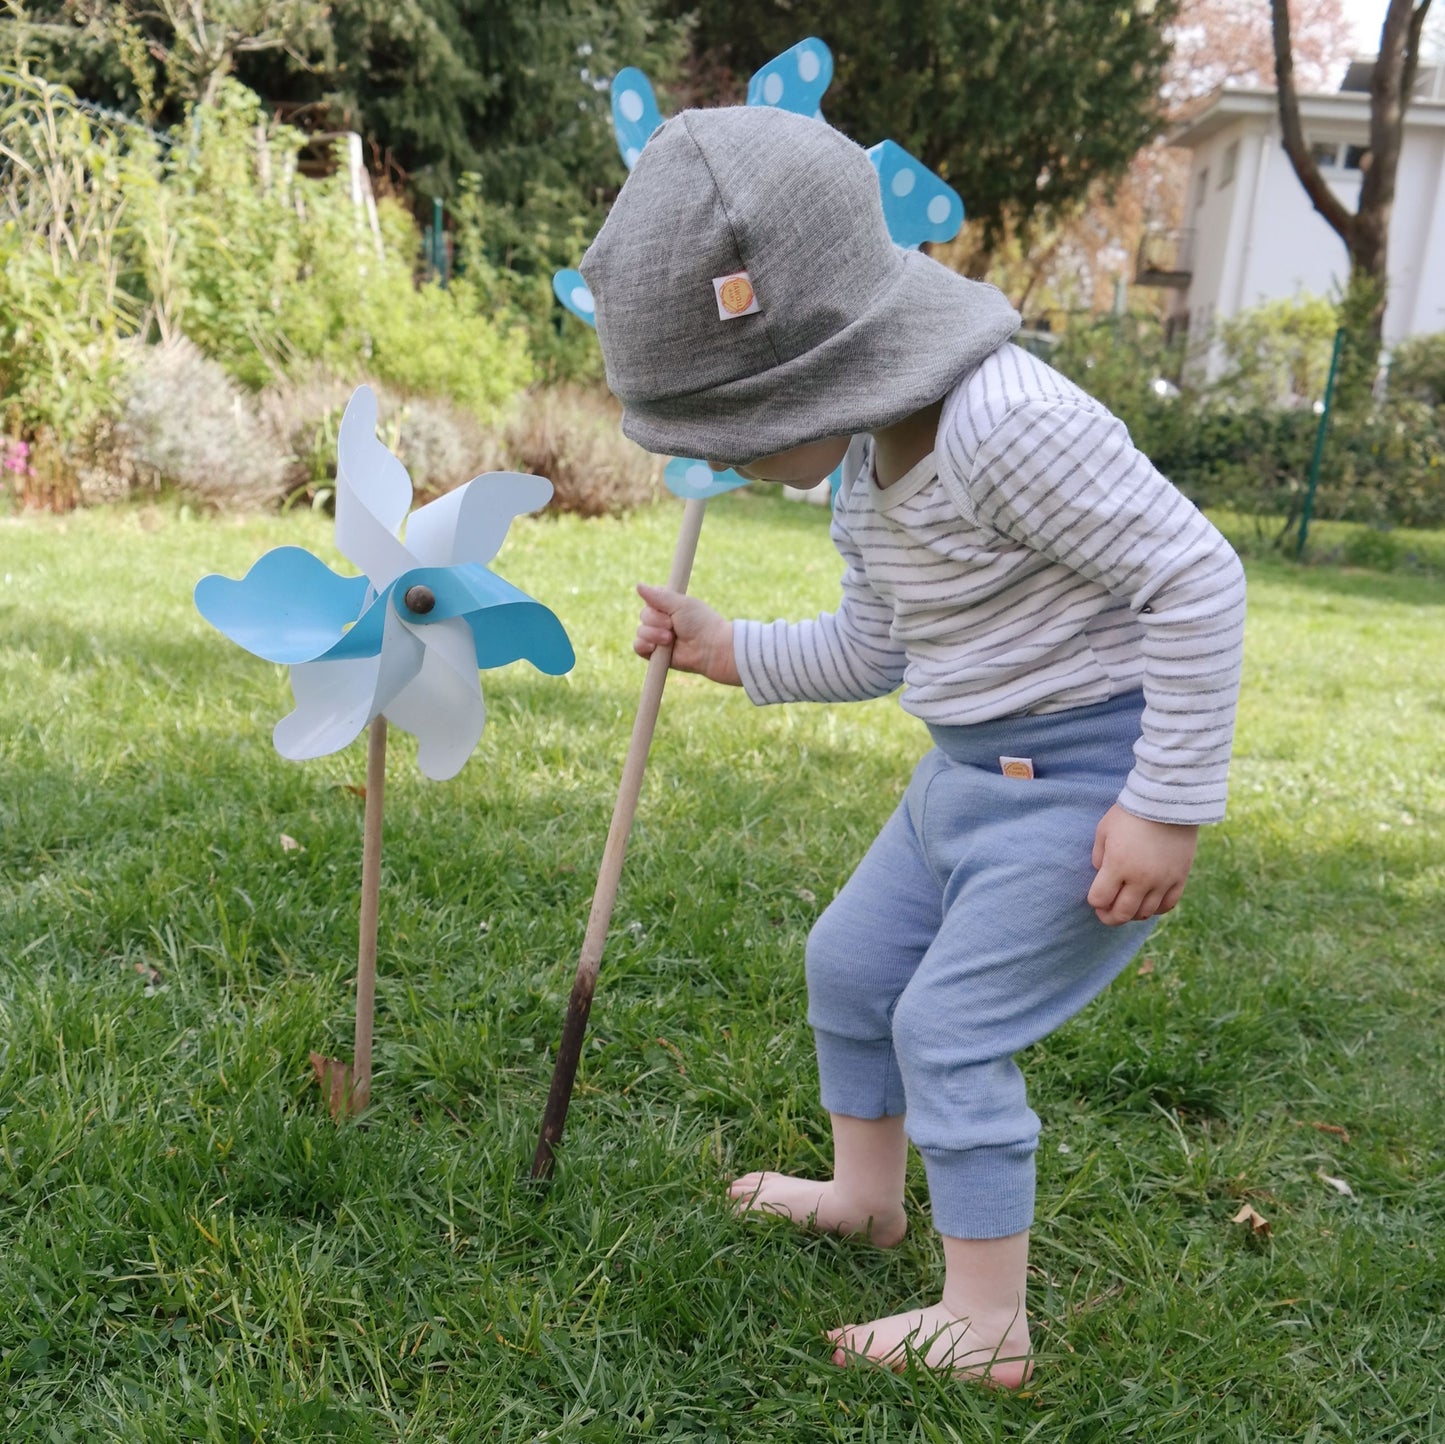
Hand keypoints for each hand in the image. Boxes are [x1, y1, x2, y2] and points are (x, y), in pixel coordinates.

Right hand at [634, 583, 739, 685]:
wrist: (709, 648)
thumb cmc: (700, 623)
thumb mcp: (680, 604)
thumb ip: (658, 596)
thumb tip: (638, 585)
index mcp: (667, 605)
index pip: (649, 599)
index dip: (655, 604)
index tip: (668, 607)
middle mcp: (661, 620)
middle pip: (643, 615)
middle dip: (657, 621)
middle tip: (673, 625)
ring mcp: (657, 637)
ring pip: (641, 631)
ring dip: (654, 634)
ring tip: (670, 639)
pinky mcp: (655, 654)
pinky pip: (638, 647)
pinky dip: (644, 645)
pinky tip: (655, 647)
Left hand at [1087, 804, 1197, 925]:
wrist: (1167, 801)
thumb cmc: (1130, 814)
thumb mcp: (1103, 831)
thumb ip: (1099, 856)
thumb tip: (1101, 875)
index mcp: (1117, 866)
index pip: (1100, 899)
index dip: (1094, 902)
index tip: (1095, 897)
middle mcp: (1140, 879)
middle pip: (1122, 913)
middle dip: (1110, 917)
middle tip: (1106, 913)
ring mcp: (1162, 880)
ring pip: (1145, 913)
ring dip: (1132, 914)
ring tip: (1127, 905)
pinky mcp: (1180, 877)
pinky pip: (1168, 905)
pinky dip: (1156, 909)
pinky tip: (1149, 902)